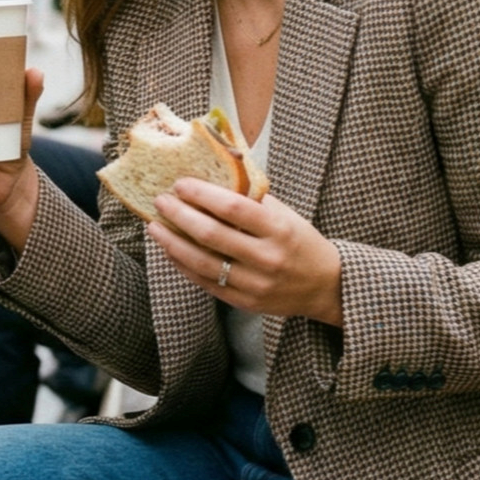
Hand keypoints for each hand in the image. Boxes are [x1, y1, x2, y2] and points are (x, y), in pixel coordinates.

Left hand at [150, 181, 344, 325]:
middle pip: (212, 235)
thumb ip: (252, 200)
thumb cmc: (300, 241)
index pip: (233, 208)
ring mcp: (255, 284)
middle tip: (160, 201)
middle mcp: (267, 258)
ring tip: (155, 226)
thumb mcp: (285, 215)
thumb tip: (212, 178)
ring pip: (202, 262)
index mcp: (279, 229)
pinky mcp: (244, 302)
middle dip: (179, 215)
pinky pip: (206, 282)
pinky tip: (170, 250)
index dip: (202, 194)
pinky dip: (183, 265)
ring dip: (173, 242)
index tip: (180, 183)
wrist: (325, 285)